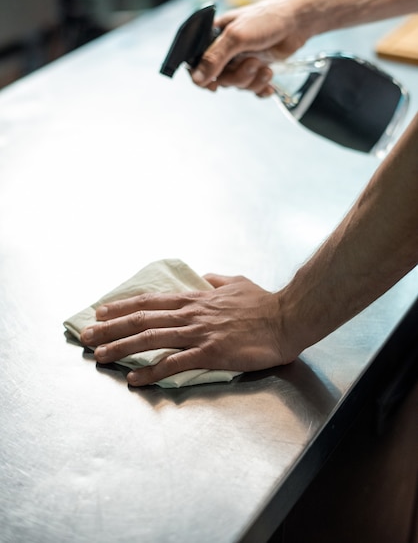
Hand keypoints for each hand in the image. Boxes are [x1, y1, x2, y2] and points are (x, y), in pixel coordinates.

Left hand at [80, 273, 295, 386]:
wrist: (286, 318)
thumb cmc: (264, 302)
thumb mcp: (236, 282)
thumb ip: (217, 280)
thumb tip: (205, 277)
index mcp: (196, 299)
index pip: (150, 301)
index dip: (123, 307)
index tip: (101, 311)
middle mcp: (191, 314)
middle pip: (142, 319)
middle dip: (110, 328)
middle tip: (86, 335)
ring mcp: (198, 333)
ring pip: (151, 339)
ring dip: (122, 348)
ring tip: (100, 356)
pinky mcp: (209, 353)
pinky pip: (174, 363)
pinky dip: (152, 371)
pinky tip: (135, 379)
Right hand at [191, 0, 309, 94]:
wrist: (298, 21)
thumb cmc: (266, 19)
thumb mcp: (236, 36)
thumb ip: (214, 58)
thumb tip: (197, 79)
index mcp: (215, 38)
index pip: (198, 63)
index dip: (203, 77)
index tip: (213, 85)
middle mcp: (227, 51)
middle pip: (221, 79)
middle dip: (238, 76)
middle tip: (253, 63)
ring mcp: (242, 61)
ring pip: (238, 84)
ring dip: (253, 80)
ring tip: (265, 67)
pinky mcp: (258, 69)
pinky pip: (253, 89)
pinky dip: (261, 88)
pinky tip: (269, 81)